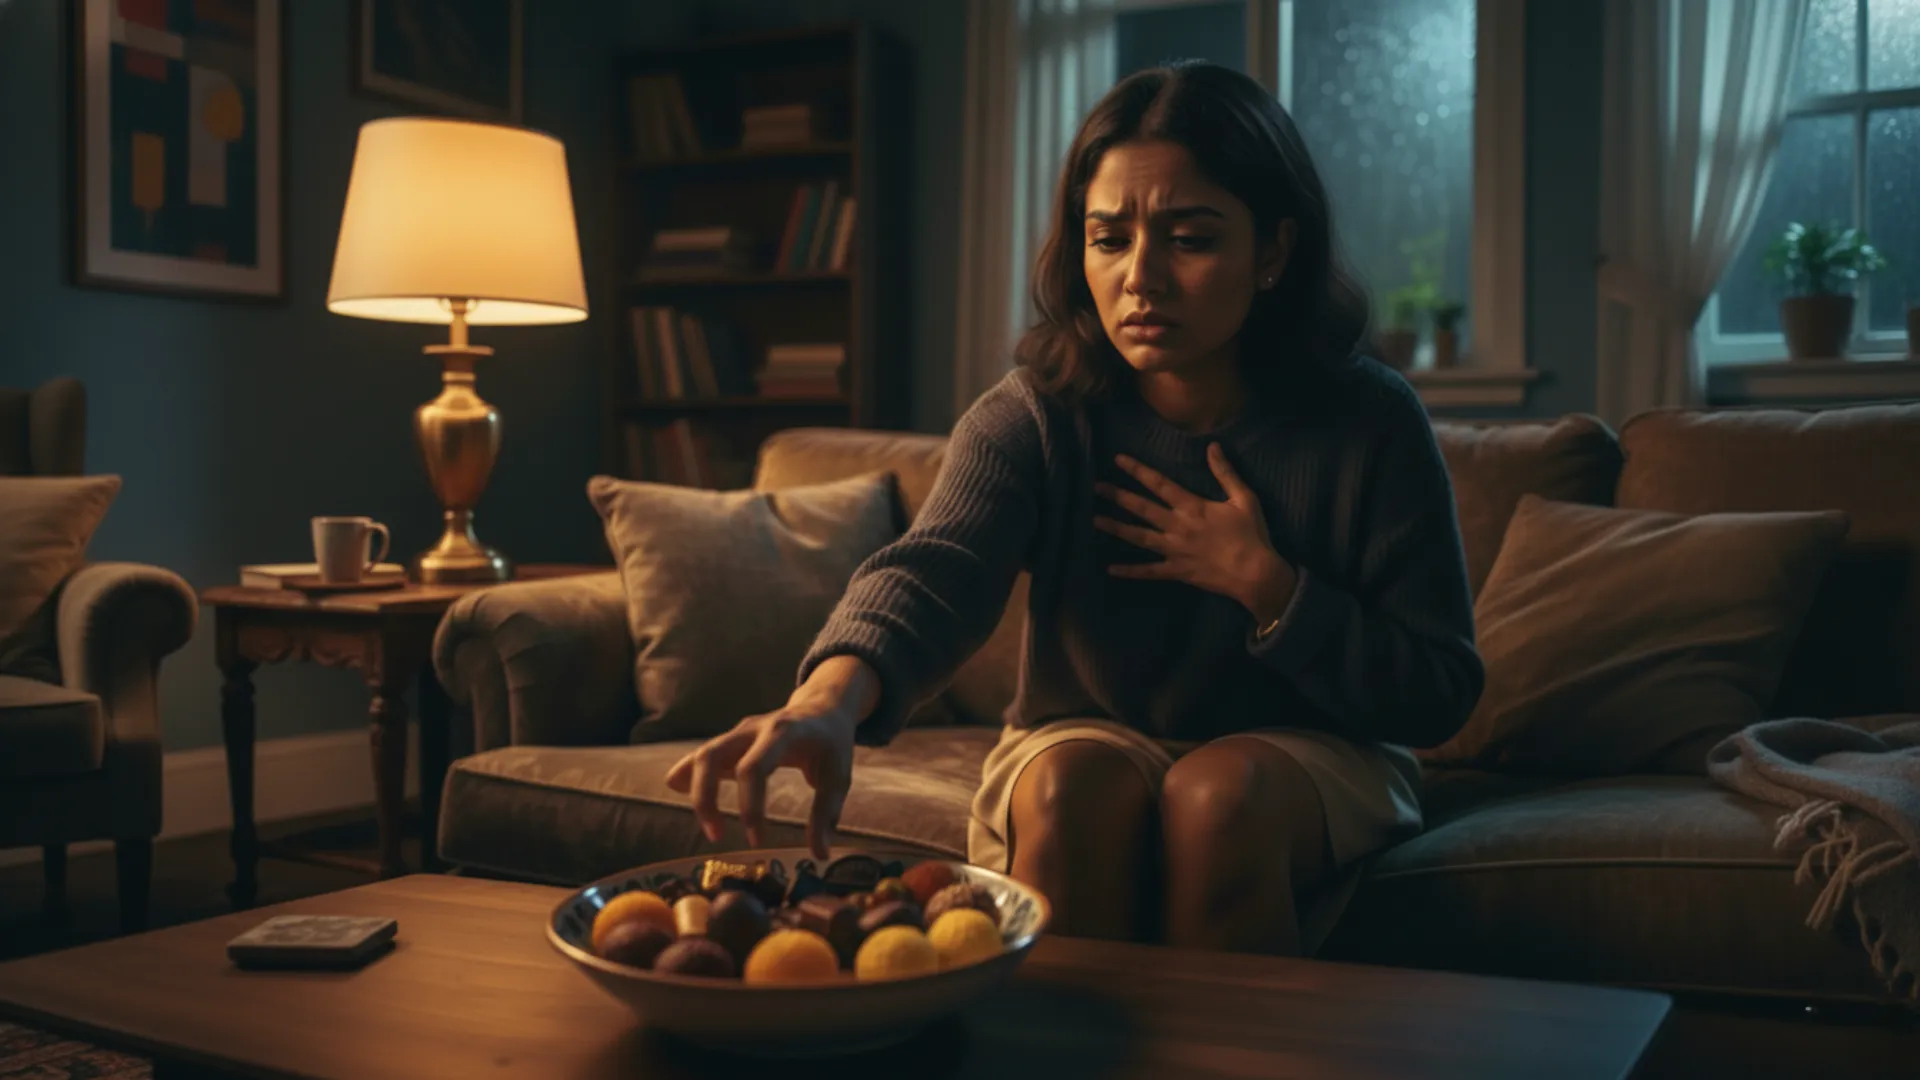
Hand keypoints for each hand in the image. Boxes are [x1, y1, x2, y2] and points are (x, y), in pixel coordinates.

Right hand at [664, 697, 857, 860]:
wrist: (823, 707)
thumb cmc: (831, 745)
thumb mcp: (838, 776)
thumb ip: (826, 813)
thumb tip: (819, 855)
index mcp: (783, 733)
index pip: (753, 768)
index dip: (750, 806)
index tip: (756, 840)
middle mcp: (754, 728)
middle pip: (712, 755)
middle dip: (706, 797)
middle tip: (716, 836)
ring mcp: (739, 732)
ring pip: (703, 754)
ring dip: (696, 791)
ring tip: (710, 827)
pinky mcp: (732, 740)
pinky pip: (704, 754)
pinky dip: (689, 772)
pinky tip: (676, 787)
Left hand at [1093, 445, 1293, 616]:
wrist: (1255, 573)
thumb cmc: (1251, 534)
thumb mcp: (1244, 498)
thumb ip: (1225, 472)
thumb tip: (1212, 446)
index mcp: (1192, 506)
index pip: (1159, 484)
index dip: (1137, 470)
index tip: (1118, 460)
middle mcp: (1177, 526)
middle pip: (1142, 508)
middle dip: (1118, 496)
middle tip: (1096, 487)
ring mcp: (1174, 550)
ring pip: (1139, 537)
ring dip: (1116, 528)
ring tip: (1095, 520)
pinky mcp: (1177, 571)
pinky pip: (1149, 571)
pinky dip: (1130, 571)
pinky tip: (1111, 569)